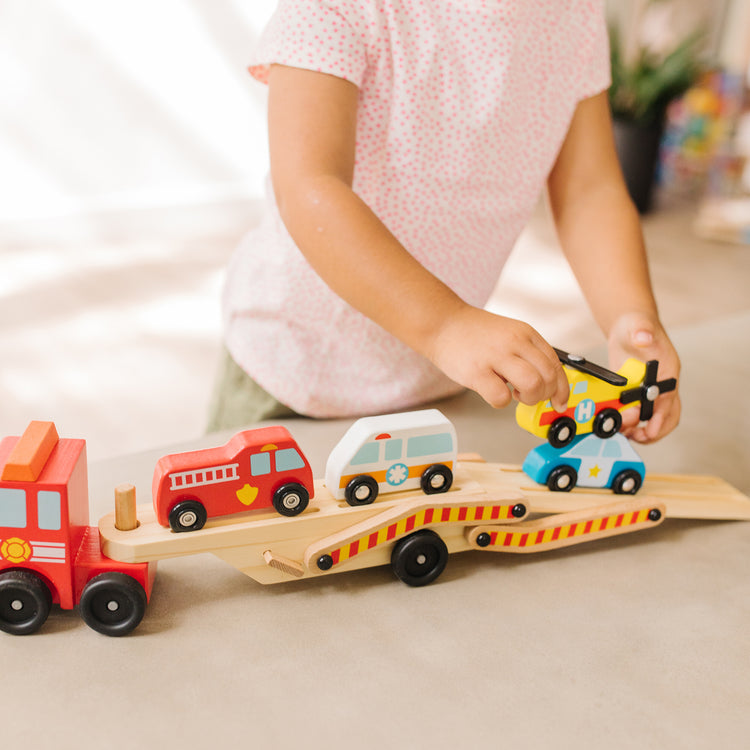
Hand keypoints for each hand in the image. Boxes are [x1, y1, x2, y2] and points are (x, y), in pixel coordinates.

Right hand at [428, 305, 569, 411]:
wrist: (442, 323)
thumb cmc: (473, 334)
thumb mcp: (509, 334)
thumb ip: (528, 353)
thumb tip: (547, 383)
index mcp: (526, 333)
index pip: (556, 364)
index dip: (562, 388)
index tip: (559, 402)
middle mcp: (515, 342)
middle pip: (549, 377)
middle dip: (544, 395)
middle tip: (528, 395)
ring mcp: (496, 356)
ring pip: (533, 386)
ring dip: (527, 398)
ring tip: (513, 393)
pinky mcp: (476, 372)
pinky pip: (501, 398)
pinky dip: (500, 402)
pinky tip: (491, 390)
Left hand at [608, 311, 680, 442]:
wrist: (629, 327)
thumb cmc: (637, 326)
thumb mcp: (638, 327)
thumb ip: (642, 332)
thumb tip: (643, 337)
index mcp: (668, 372)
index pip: (669, 400)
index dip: (660, 417)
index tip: (650, 429)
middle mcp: (663, 385)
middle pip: (668, 415)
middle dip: (655, 430)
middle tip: (636, 436)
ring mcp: (651, 391)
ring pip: (656, 418)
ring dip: (645, 430)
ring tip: (627, 435)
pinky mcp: (638, 393)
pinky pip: (641, 414)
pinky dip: (634, 423)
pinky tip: (621, 427)